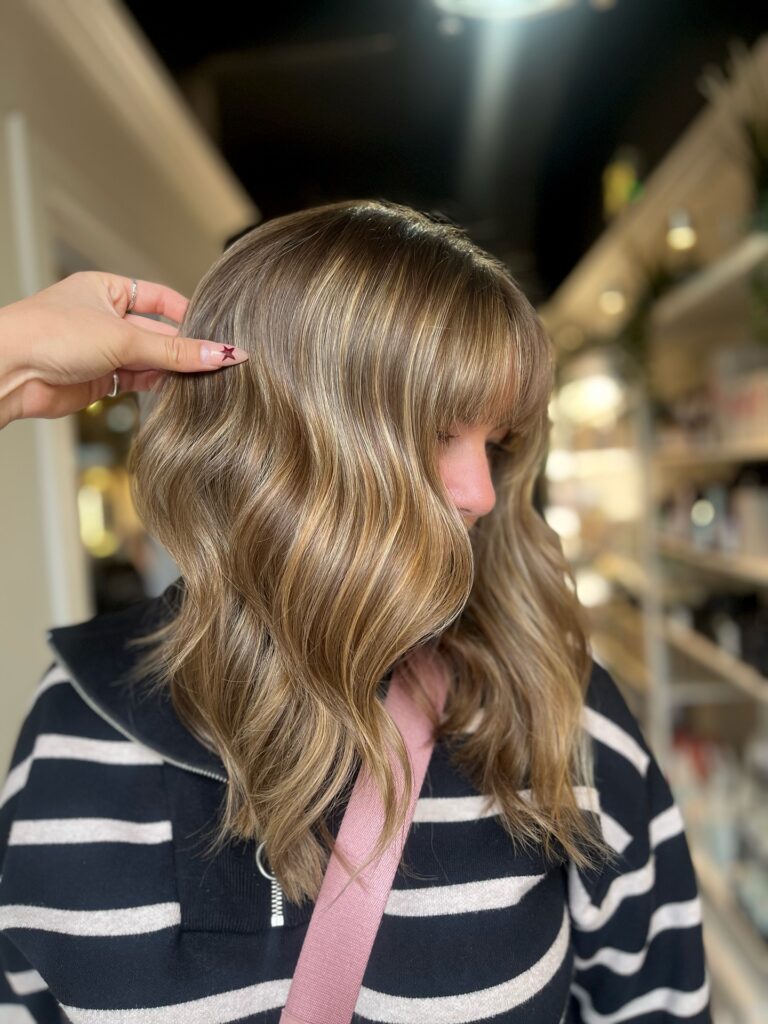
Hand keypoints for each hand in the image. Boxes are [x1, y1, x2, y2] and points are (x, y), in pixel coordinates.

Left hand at [0, 271, 248, 427]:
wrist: (11, 372)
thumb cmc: (49, 334)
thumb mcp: (122, 338)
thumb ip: (174, 351)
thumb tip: (218, 353)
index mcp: (108, 290)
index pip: (159, 297)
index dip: (187, 314)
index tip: (215, 331)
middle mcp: (107, 318)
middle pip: (159, 333)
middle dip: (184, 348)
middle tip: (218, 362)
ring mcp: (104, 350)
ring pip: (151, 359)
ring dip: (174, 370)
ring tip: (205, 379)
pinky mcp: (102, 379)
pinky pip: (140, 380)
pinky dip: (159, 386)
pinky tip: (180, 391)